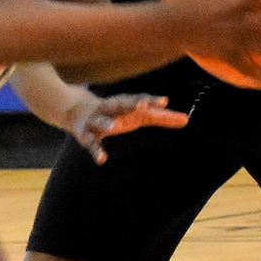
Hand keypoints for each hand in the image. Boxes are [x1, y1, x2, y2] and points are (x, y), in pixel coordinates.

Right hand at [64, 91, 190, 163]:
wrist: (74, 109)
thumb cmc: (115, 112)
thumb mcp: (136, 114)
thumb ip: (160, 118)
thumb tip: (186, 120)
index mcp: (125, 104)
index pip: (140, 100)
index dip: (151, 101)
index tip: (164, 101)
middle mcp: (111, 109)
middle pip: (121, 104)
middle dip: (131, 104)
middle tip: (143, 106)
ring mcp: (96, 120)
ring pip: (101, 121)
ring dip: (106, 123)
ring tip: (113, 128)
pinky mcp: (85, 134)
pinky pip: (90, 143)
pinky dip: (96, 151)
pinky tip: (102, 160)